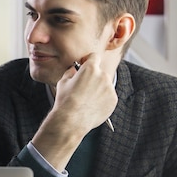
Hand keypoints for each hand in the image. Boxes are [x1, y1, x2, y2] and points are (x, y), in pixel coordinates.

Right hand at [31, 52, 116, 170]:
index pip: (94, 57)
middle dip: (93, 77)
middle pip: (100, 72)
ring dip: (98, 89)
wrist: (71, 119)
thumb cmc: (65, 100)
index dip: (88, 60)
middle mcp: (103, 76)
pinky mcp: (113, 100)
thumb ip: (71, 72)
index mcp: (90, 69)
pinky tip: (91, 105)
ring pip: (104, 85)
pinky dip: (102, 99)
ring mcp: (109, 88)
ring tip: (86, 100)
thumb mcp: (63, 81)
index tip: (84, 65)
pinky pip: (108, 96)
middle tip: (83, 88)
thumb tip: (75, 70)